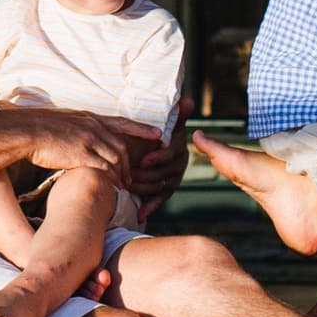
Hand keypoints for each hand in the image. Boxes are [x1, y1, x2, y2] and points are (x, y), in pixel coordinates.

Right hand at [24, 110, 161, 185]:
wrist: (26, 130)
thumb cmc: (39, 127)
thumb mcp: (65, 121)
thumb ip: (78, 127)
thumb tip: (79, 135)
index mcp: (90, 118)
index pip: (123, 122)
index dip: (142, 129)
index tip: (158, 134)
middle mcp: (93, 127)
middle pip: (121, 146)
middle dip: (130, 162)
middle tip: (133, 176)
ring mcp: (88, 140)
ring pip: (115, 159)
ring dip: (122, 174)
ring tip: (124, 186)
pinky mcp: (80, 155)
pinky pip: (102, 168)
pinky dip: (110, 178)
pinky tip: (112, 187)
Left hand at [133, 96, 195, 219]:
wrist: (155, 147)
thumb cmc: (158, 133)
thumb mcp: (168, 123)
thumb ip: (177, 115)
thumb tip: (189, 101)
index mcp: (179, 148)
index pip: (171, 155)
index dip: (158, 158)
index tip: (143, 160)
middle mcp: (179, 165)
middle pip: (164, 173)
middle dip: (145, 175)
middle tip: (128, 176)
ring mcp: (173, 179)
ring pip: (159, 187)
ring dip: (143, 188)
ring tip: (126, 188)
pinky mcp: (166, 191)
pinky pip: (159, 200)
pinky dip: (150, 208)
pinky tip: (140, 215)